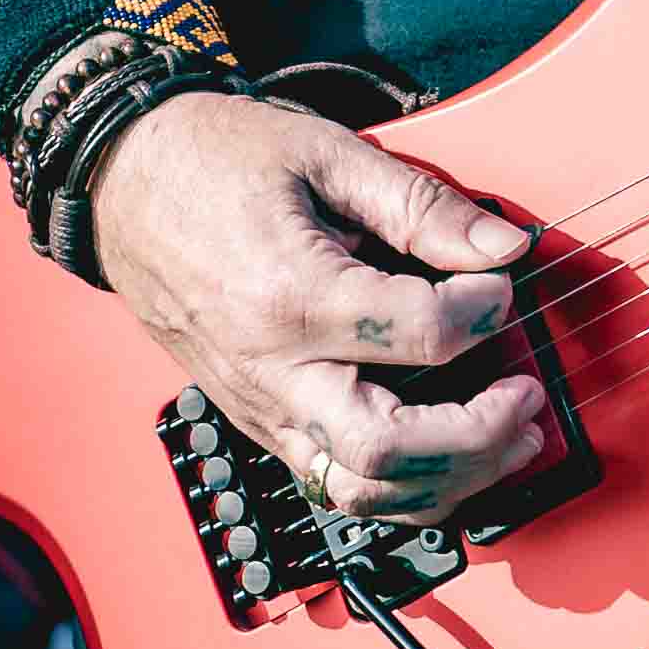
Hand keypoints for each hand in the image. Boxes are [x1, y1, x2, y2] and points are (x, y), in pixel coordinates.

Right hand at [87, 92, 549, 527]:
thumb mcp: (326, 155)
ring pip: (360, 492)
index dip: (484, 311)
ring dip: (449, 481)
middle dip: (479, 437)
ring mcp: (258, 406)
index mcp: (292, 295)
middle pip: (390, 451)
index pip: (421, 334)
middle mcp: (271, 370)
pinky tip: (449, 457)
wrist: (120, 178)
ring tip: (509, 441)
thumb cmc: (214, 158)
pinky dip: (399, 486)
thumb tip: (502, 246)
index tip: (503, 284)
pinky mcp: (253, 419)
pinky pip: (329, 482)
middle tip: (528, 396)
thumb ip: (421, 207)